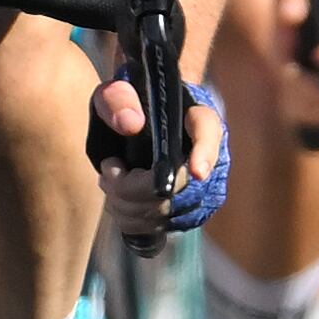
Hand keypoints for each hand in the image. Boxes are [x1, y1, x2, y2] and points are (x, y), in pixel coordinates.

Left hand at [93, 73, 227, 239]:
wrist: (142, 120)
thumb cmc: (131, 102)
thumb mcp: (117, 90)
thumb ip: (118, 98)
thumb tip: (131, 124)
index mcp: (196, 115)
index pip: (208, 131)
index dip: (206, 153)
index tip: (197, 172)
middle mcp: (207, 153)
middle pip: (180, 185)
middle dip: (133, 186)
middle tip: (110, 168)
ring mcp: (201, 187)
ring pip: (168, 212)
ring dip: (127, 205)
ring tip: (110, 181)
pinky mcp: (186, 211)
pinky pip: (163, 228)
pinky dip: (133, 222)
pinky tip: (119, 203)